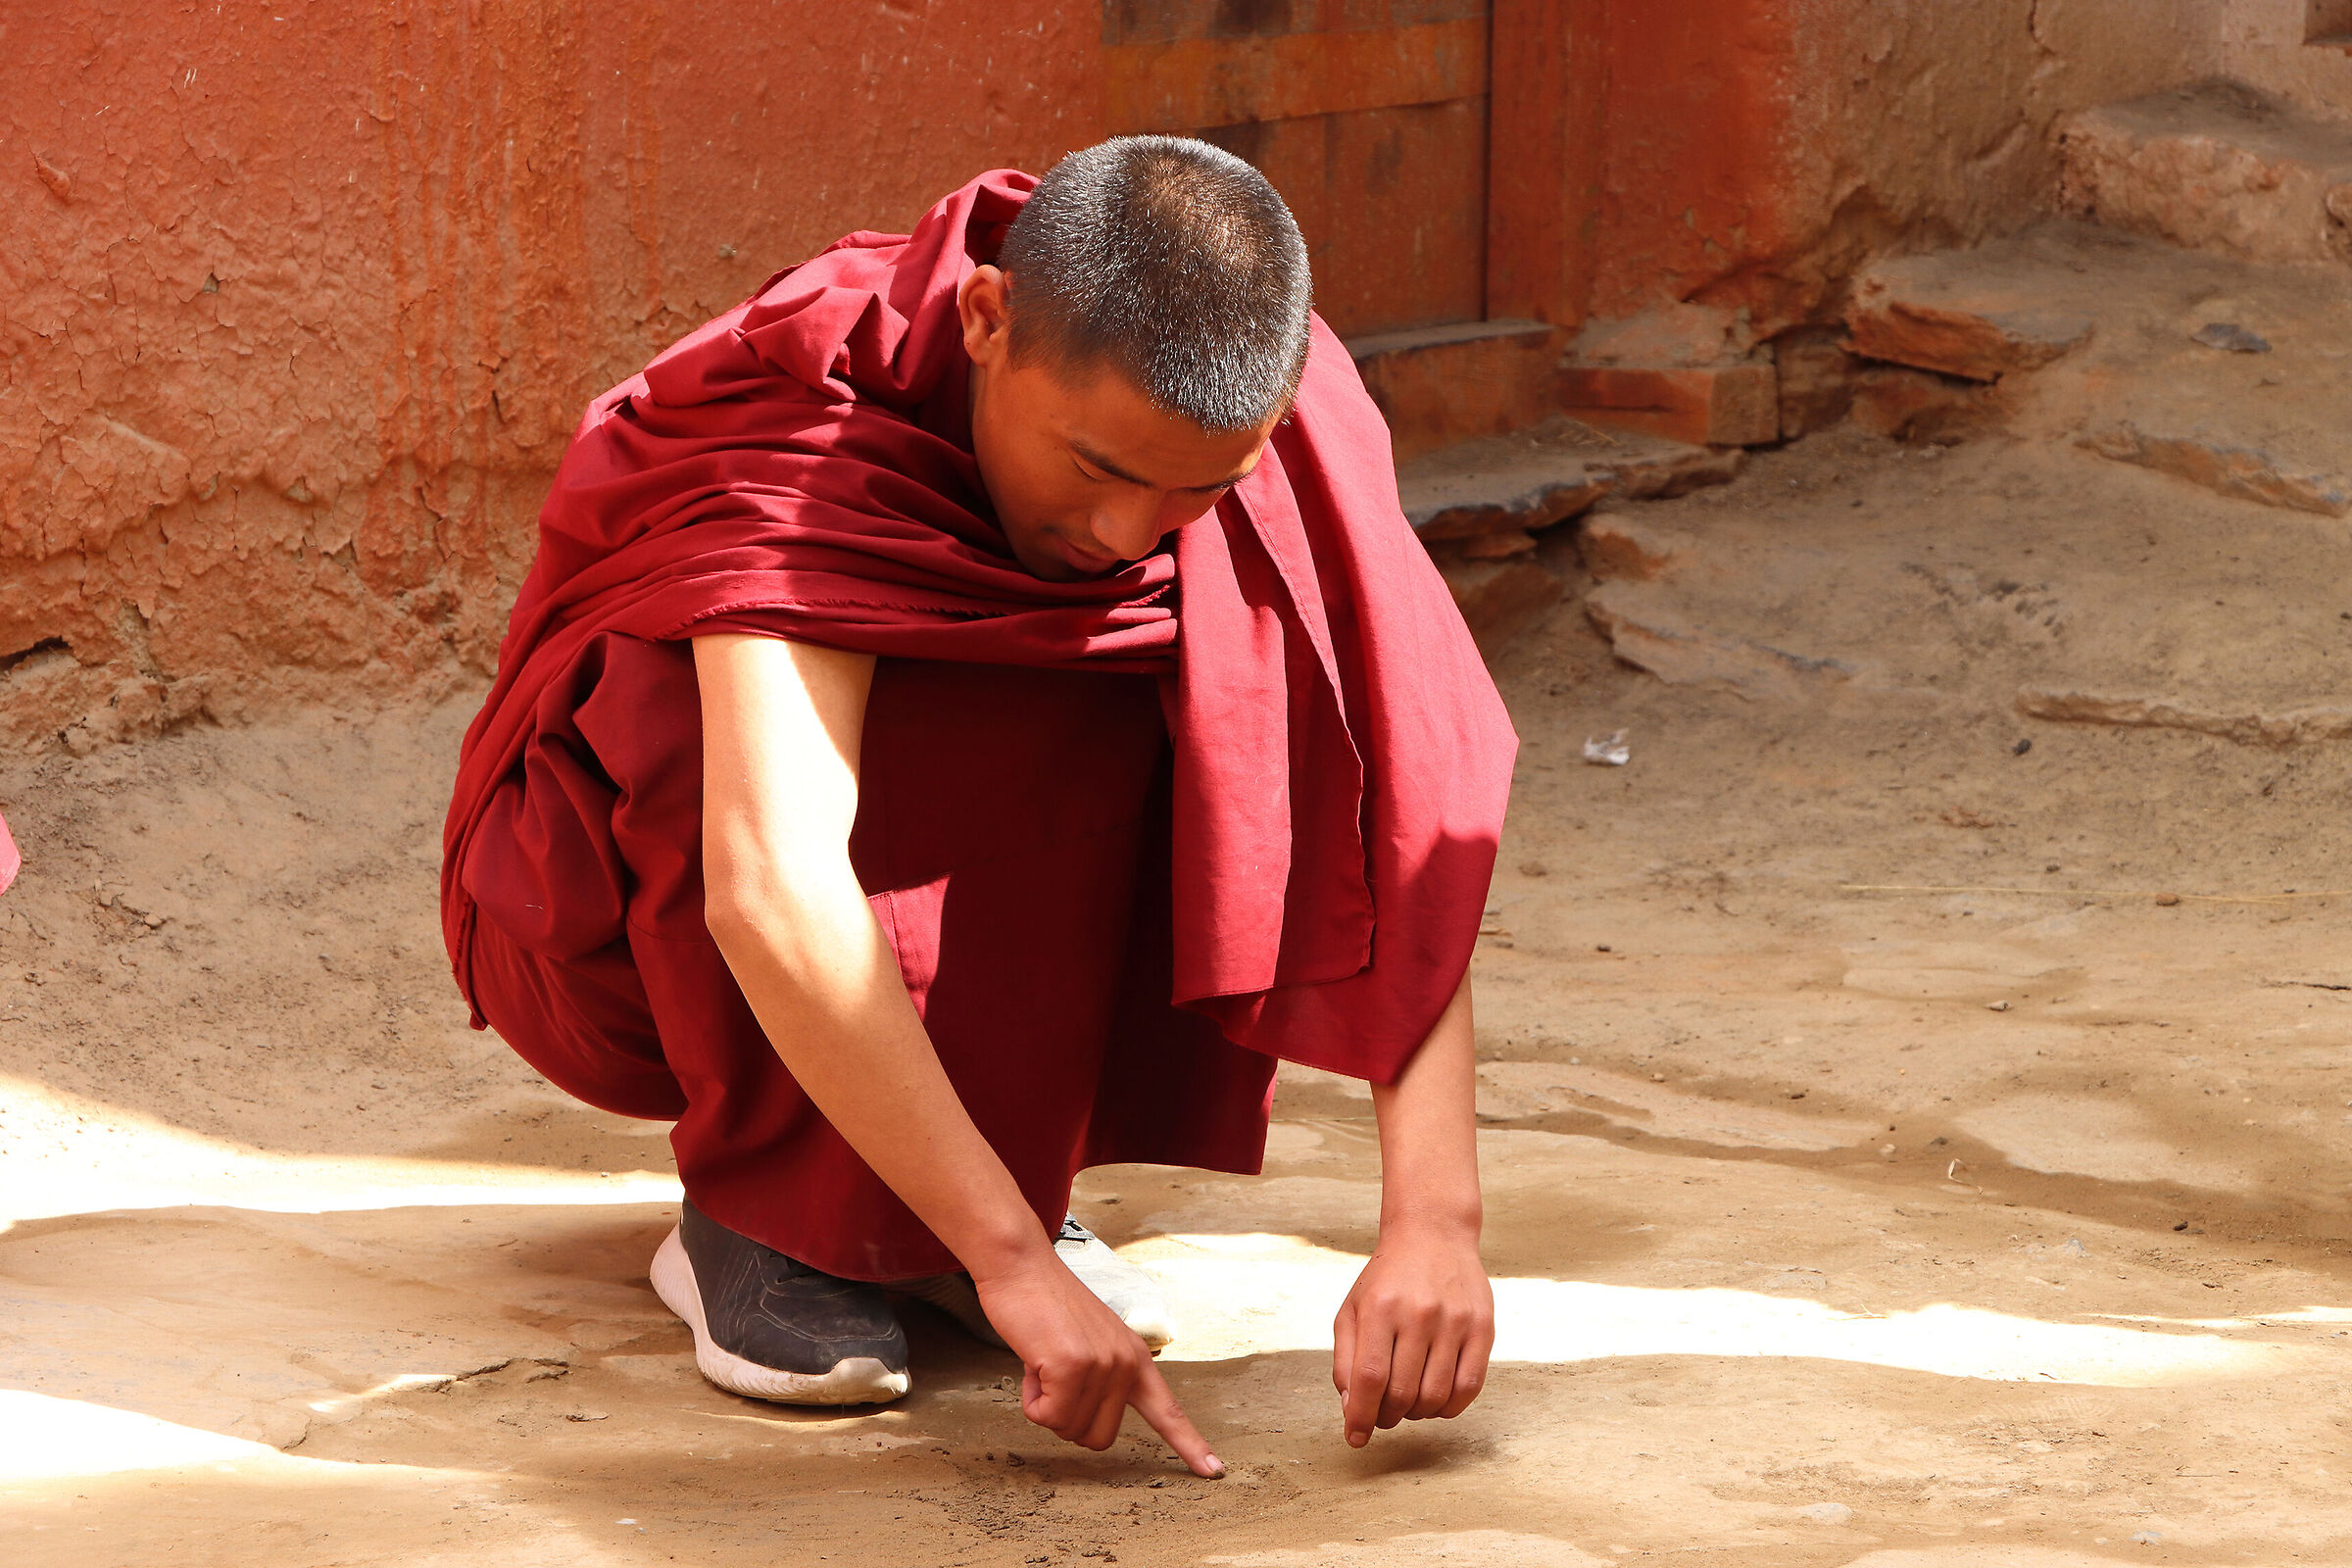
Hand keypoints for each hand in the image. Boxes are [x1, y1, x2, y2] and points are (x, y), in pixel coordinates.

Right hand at [974, 1247, 1223, 1477]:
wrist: (1022, 1265)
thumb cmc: (1046, 1305)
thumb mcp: (1090, 1341)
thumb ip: (1101, 1378)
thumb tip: (1087, 1422)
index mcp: (1135, 1359)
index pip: (1169, 1411)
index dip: (1190, 1446)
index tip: (1214, 1472)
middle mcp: (1126, 1363)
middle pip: (1098, 1438)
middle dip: (1067, 1419)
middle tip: (1054, 1378)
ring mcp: (1102, 1364)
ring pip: (1068, 1428)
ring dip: (1045, 1405)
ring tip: (1044, 1362)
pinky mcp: (1072, 1366)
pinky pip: (1046, 1416)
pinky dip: (1031, 1399)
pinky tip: (1033, 1362)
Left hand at [1332, 1223, 1493, 1446]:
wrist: (1433, 1235)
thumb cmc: (1387, 1279)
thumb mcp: (1352, 1310)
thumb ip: (1345, 1360)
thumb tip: (1352, 1410)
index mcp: (1380, 1308)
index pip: (1369, 1379)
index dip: (1361, 1416)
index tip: (1356, 1438)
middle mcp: (1419, 1314)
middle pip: (1403, 1393)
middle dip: (1387, 1416)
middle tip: (1382, 1414)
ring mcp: (1455, 1321)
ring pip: (1436, 1396)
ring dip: (1417, 1415)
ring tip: (1407, 1404)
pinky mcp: (1483, 1328)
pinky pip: (1469, 1388)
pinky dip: (1449, 1408)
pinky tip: (1435, 1400)